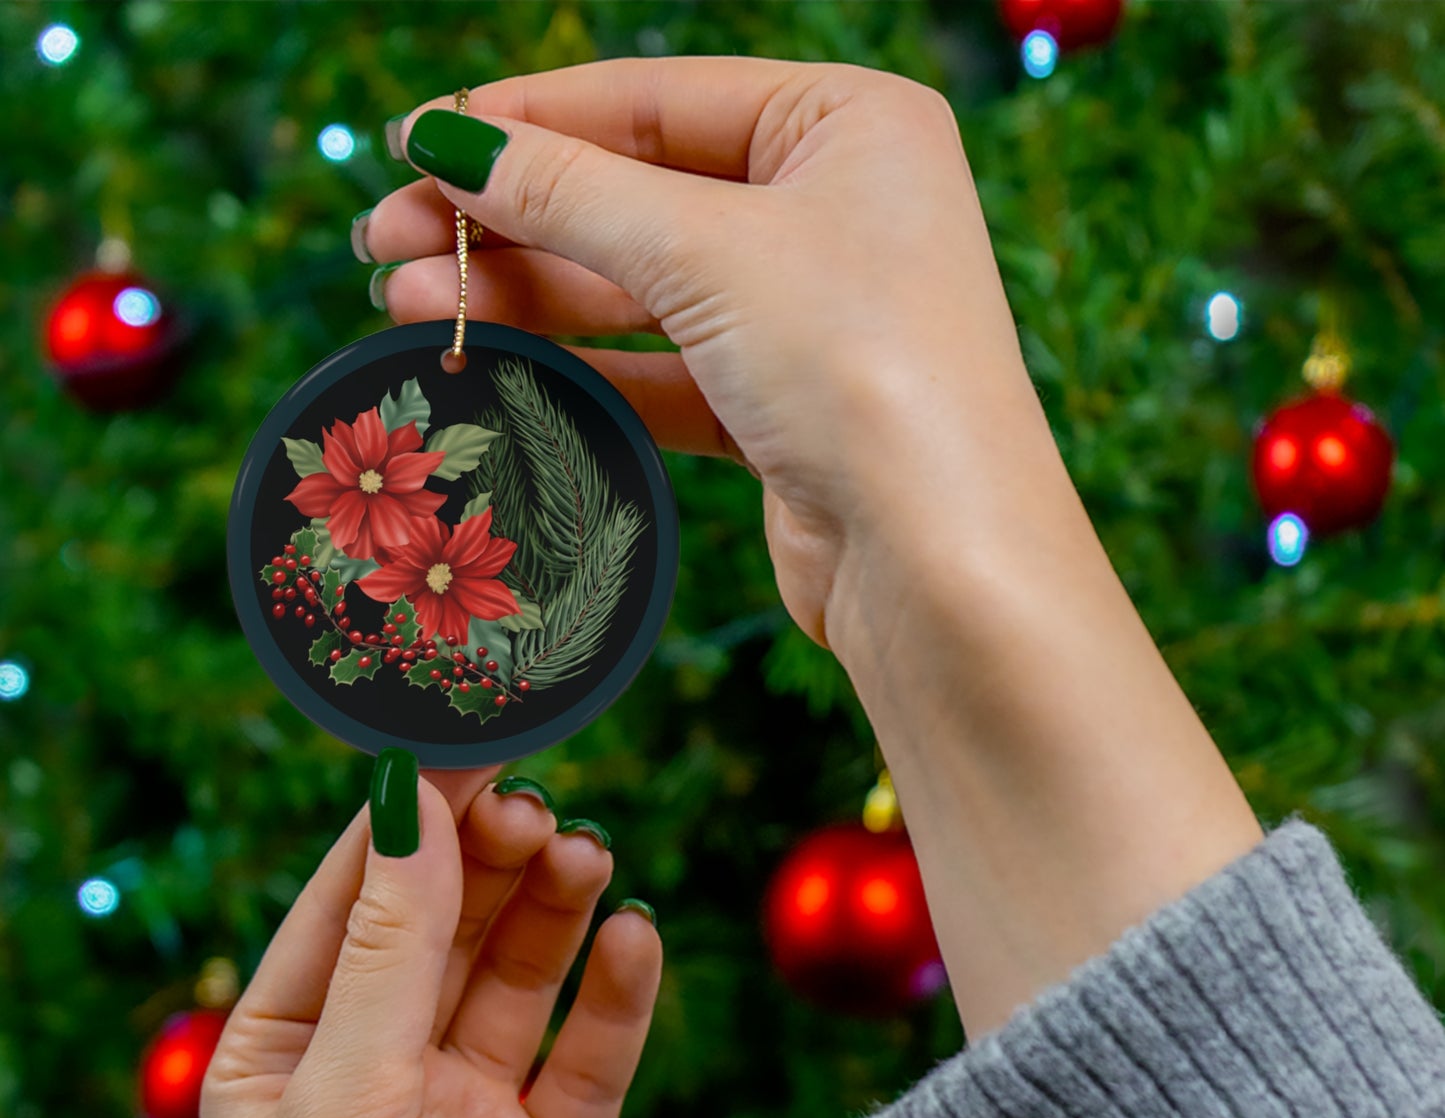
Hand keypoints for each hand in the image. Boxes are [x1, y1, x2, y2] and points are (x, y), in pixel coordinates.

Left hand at [202, 763, 661, 1117]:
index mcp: (289, 1052)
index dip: (409, 820)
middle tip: (538, 804)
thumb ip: (391, 947)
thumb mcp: (346, 1096)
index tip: (467, 742)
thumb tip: (412, 802)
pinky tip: (635, 940)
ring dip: (555, 911)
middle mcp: (380, 1072)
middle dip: (490, 862)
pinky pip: (591, 1056)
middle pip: (446, 927)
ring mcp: (469, 1113)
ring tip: (587, 856)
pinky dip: (617, 995)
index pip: (352, 900)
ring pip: (521, 977)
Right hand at [361, 56, 1053, 657]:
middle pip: (637, 195)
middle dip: (508, 219)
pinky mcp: (781, 409)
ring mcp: (808, 315)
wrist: (938, 562)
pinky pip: (661, 370)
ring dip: (525, 296)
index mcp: (847, 124)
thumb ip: (570, 193)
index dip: (526, 120)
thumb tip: (447, 140)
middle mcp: (834, 210)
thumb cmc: (859, 368)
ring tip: (404, 305)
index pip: (655, 99)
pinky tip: (491, 362)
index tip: (413, 142)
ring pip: (639, 289)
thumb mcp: (706, 251)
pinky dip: (580, 367)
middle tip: (383, 241)